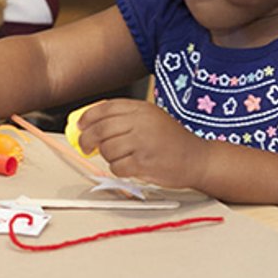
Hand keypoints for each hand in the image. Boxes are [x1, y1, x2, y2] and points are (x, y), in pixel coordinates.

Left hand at [75, 99, 205, 188]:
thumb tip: (91, 124)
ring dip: (108, 156)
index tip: (80, 125)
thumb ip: (125, 118)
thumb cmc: (172, 140)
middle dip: (87, 139)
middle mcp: (141, 122)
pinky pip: (117, 167)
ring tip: (120, 157)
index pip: (105, 107)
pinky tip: (128, 167)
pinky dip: (118, 169)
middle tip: (85, 146)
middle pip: (101, 129)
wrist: (197, 158)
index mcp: (141, 109)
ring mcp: (142, 142)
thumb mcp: (151, 118)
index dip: (88, 117)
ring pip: (107, 149)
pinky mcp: (144, 162)